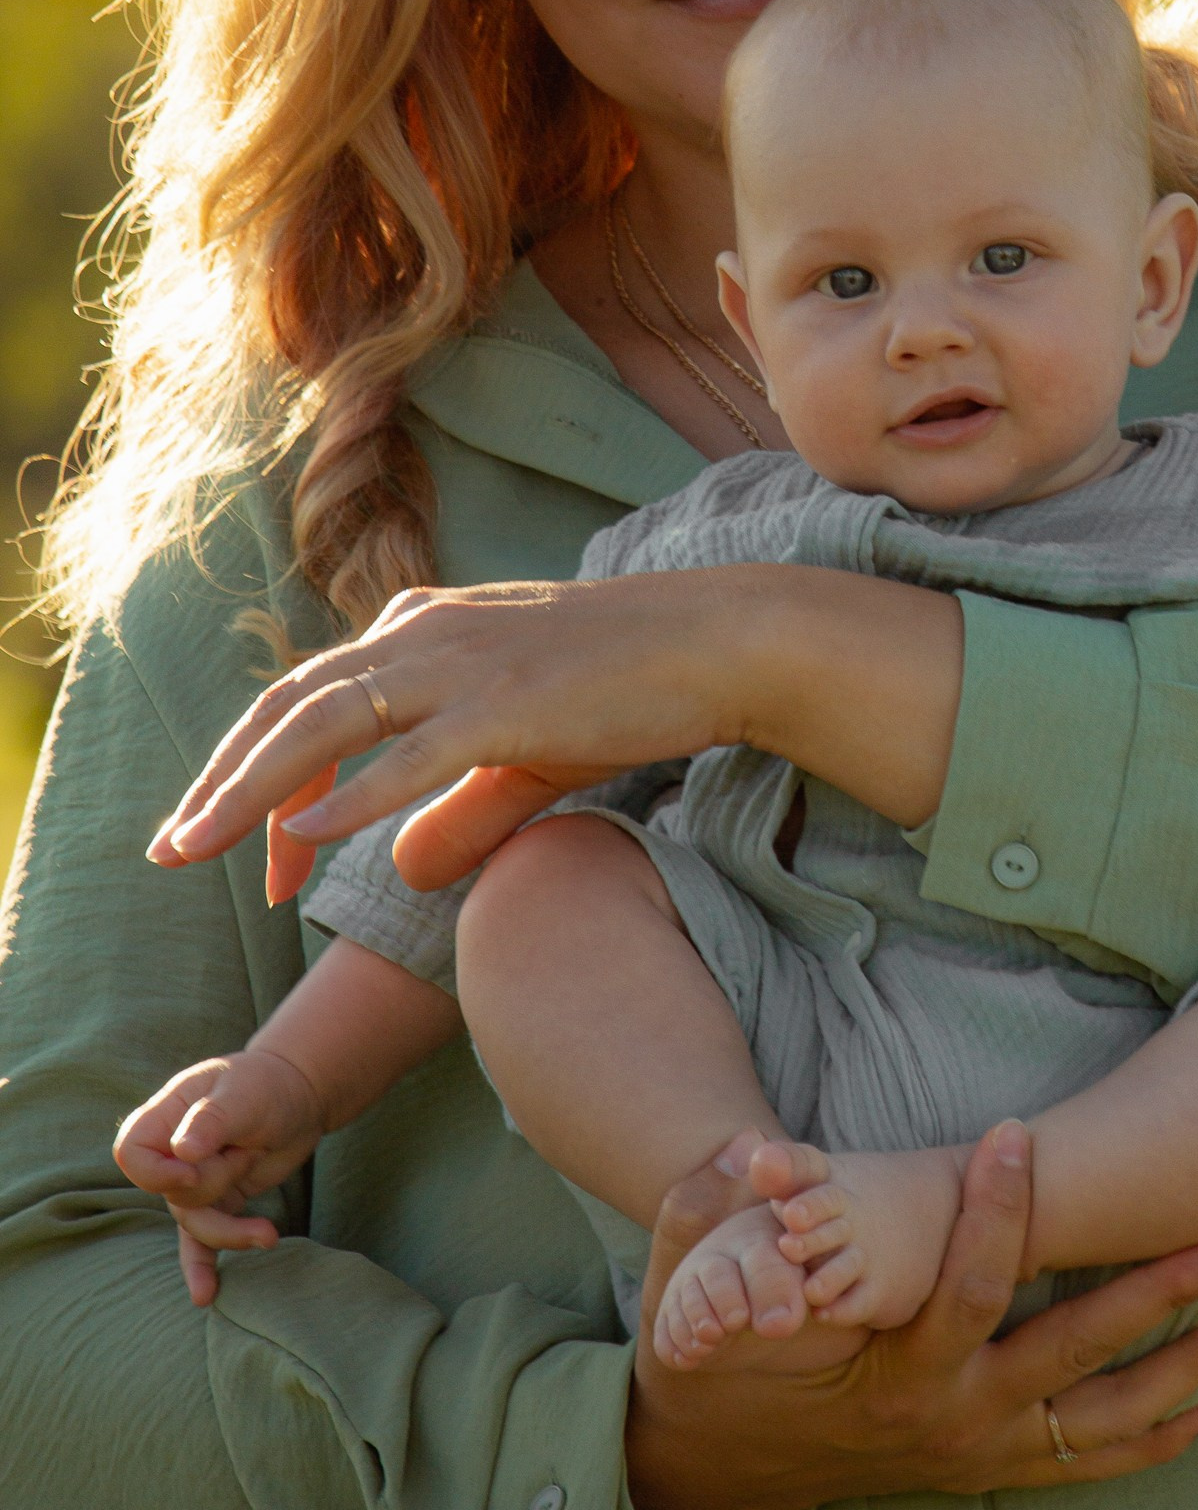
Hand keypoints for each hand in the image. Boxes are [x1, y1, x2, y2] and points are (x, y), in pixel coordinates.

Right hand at [114, 1049, 327, 1303]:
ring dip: (232, 1226)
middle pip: (173, 1195)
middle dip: (218, 1183)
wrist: (301, 1095)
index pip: (131, 1153)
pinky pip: (201, 1242)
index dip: (157, 1172)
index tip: (193, 1168)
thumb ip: (212, 1120)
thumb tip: (184, 1153)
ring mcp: (192, 1181)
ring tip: (269, 1233)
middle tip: (249, 1150)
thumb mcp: (243, 1093)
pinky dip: (202, 1268)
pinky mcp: (218, 1201)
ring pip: (194, 1222)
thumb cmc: (266, 1084)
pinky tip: (204, 1295)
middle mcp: (170, 1152)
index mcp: (164, 1117)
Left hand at [145, 565, 963, 900]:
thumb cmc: (626, 690)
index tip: (243, 857)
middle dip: (220, 784)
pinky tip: (303, 841)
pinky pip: (410, 755)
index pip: (309, 705)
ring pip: (325, 725)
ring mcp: (462, 665)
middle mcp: (421, 636)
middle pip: (289, 709)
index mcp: (417, 633)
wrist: (717, 640)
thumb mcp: (524, 759)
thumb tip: (402, 876)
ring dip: (251, 792)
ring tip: (196, 848)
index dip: (258, 779)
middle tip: (169, 853)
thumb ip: (456, 816)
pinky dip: (350, 798)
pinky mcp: (507, 703)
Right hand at [624, 1122, 1197, 1509]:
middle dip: (1161, 1298)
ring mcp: (980, 1452)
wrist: (713, 1474)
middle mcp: (953, 1420)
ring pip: (1109, 1418)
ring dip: (1192, 1367)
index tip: (1019, 1132)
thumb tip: (738, 1149)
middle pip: (1077, 1356)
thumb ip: (707, 1219)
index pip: (963, 1288)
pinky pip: (1095, 1463)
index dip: (994, 1212)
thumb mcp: (686, 1298)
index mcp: (892, 1373)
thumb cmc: (708, 1368)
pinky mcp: (991, 1469)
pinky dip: (1163, 1436)